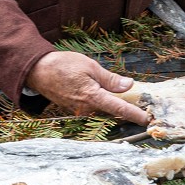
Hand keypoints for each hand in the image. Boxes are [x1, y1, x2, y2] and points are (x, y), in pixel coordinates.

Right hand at [25, 50, 151, 125]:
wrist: (38, 71)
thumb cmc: (63, 65)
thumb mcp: (90, 67)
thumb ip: (110, 79)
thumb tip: (128, 85)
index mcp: (92, 97)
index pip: (119, 109)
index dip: (134, 114)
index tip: (147, 119)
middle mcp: (86, 109)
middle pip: (113, 112)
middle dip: (127, 109)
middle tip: (143, 104)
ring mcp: (80, 111)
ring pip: (104, 111)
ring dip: (115, 106)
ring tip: (127, 98)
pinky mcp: (75, 110)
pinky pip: (94, 108)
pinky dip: (103, 104)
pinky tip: (106, 94)